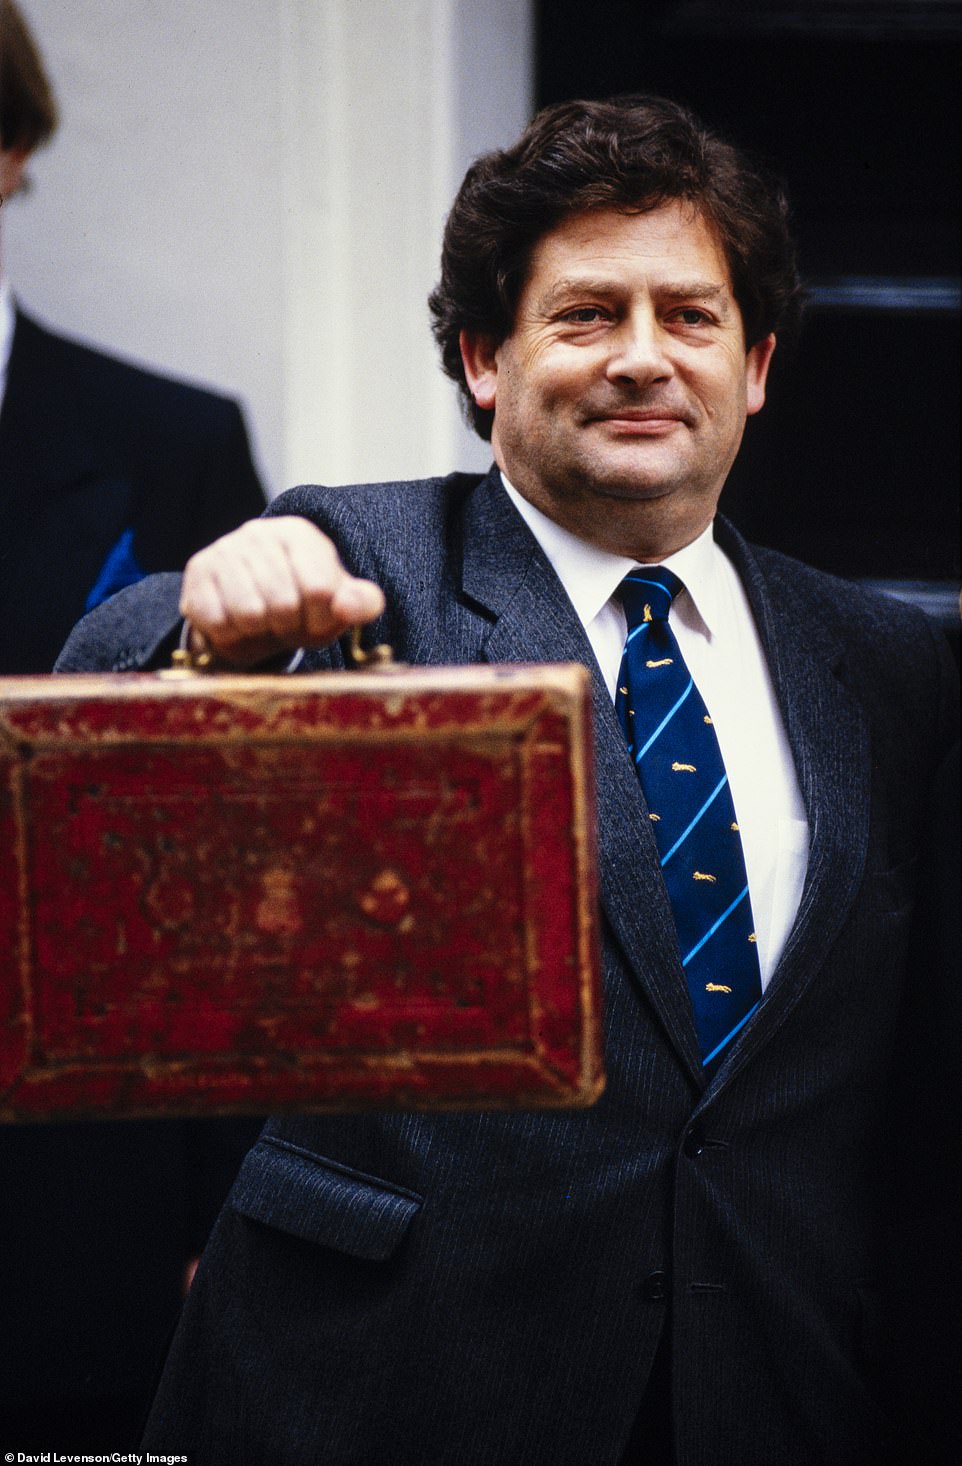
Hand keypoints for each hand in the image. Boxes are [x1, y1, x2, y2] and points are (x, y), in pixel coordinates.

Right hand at [179, 516, 384, 667]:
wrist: (250, 613)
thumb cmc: (301, 608)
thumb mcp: (337, 608)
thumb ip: (360, 604)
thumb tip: (351, 605)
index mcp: (300, 535)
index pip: (320, 588)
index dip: (319, 619)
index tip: (314, 619)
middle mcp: (260, 532)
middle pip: (284, 603)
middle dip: (287, 627)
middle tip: (283, 624)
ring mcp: (225, 549)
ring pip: (249, 613)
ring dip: (259, 632)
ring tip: (261, 623)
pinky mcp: (197, 572)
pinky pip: (218, 621)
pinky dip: (231, 635)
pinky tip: (235, 624)